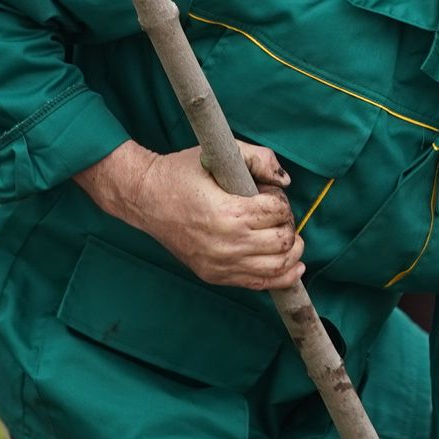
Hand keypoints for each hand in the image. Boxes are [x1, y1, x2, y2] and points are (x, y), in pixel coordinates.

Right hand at [75, 139, 305, 290]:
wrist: (144, 198)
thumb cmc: (180, 174)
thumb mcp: (219, 155)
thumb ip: (259, 158)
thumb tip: (285, 181)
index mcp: (229, 213)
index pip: (278, 212)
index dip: (280, 199)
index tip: (268, 193)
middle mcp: (227, 244)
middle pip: (283, 240)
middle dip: (287, 222)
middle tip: (275, 212)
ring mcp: (220, 264)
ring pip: (277, 266)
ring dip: (291, 250)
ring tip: (287, 236)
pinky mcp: (214, 275)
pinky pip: (259, 283)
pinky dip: (282, 276)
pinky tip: (294, 266)